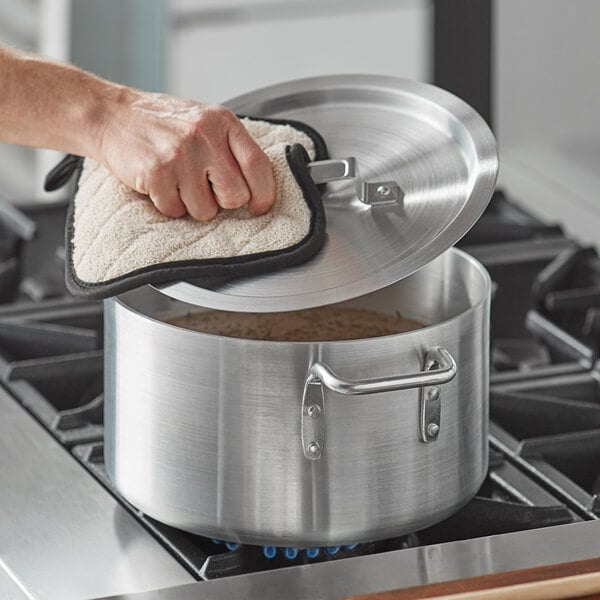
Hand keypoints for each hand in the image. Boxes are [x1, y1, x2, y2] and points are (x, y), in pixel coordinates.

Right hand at [98, 92, 275, 220]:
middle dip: (221, 201)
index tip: (260, 207)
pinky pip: (176, 212)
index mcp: (222, 122)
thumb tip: (258, 189)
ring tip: (177, 181)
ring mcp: (180, 155)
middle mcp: (204, 136)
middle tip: (203, 187)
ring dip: (191, 205)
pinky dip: (167, 205)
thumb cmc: (162, 123)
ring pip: (205, 211)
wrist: (110, 115)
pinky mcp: (157, 173)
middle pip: (235, 196)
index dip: (264, 193)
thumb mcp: (203, 121)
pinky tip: (159, 184)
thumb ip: (230, 147)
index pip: (258, 165)